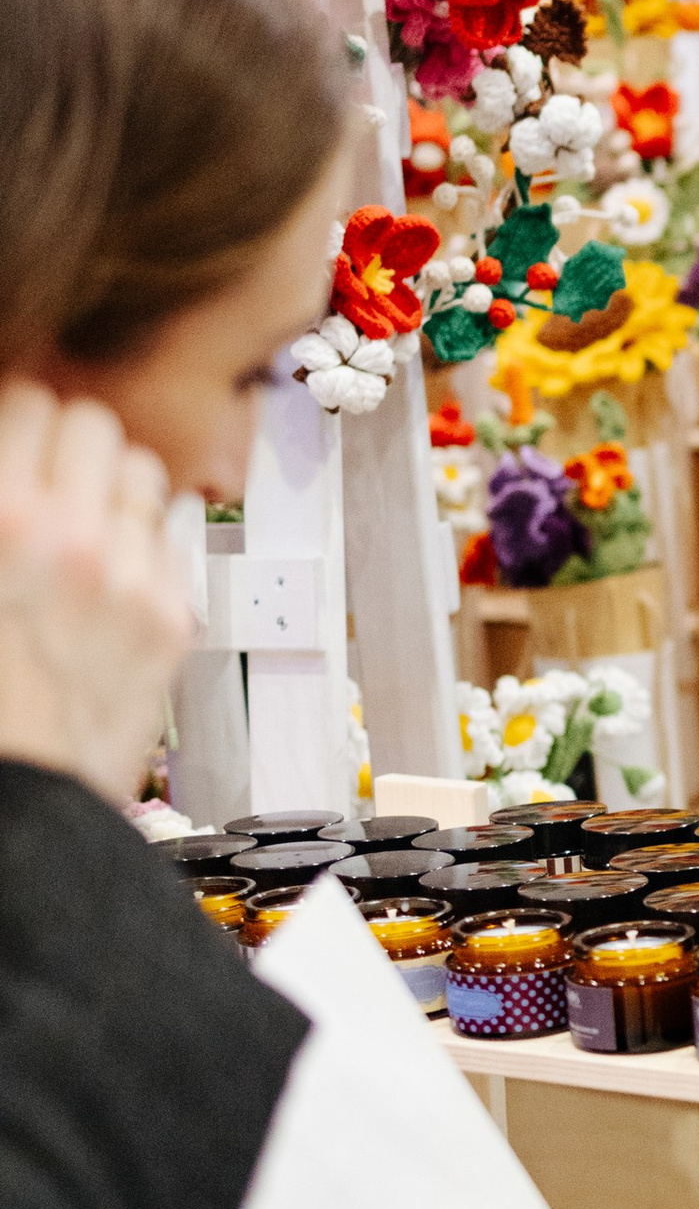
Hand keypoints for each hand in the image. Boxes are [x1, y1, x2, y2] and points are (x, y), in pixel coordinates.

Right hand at [0, 383, 194, 801]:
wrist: (14, 805)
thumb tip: (10, 468)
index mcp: (2, 519)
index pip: (30, 404)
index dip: (15, 423)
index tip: (10, 440)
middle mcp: (74, 538)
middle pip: (92, 424)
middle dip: (64, 442)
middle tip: (42, 474)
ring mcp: (133, 577)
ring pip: (142, 473)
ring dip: (108, 485)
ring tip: (78, 521)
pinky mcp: (171, 621)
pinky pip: (167, 540)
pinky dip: (140, 544)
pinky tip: (107, 575)